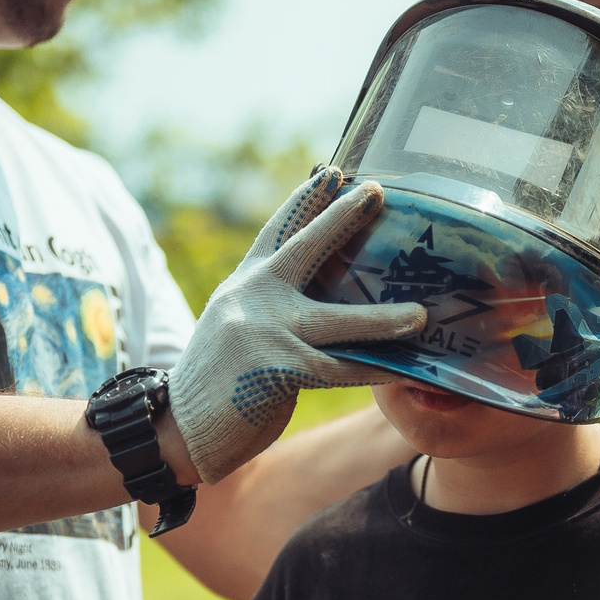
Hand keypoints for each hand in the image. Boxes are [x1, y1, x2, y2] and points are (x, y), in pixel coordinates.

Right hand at [168, 167, 426, 483]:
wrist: (178, 428)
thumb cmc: (217, 382)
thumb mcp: (237, 328)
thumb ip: (271, 306)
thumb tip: (326, 296)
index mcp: (244, 285)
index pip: (278, 232)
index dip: (305, 200)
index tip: (332, 171)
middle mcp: (252, 297)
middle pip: (305, 248)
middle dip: (342, 217)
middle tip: (376, 191)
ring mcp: (265, 332)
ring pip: (336, 320)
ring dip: (383, 319)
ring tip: (420, 315)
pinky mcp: (278, 369)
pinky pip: (341, 369)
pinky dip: (378, 373)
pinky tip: (410, 373)